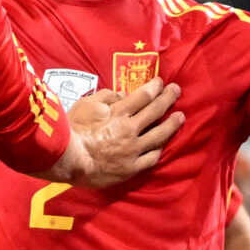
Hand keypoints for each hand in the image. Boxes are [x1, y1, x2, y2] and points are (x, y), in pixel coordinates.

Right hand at [62, 78, 182, 187]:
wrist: (69, 159)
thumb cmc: (73, 130)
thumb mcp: (85, 105)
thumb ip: (105, 97)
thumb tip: (122, 95)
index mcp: (119, 112)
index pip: (144, 95)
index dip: (154, 86)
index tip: (160, 82)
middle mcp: (131, 129)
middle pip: (156, 111)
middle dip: (168, 98)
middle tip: (176, 90)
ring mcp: (133, 149)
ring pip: (159, 135)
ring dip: (172, 124)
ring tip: (180, 117)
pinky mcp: (131, 167)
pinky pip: (151, 158)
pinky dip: (158, 150)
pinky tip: (163, 145)